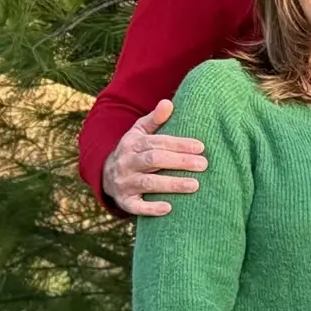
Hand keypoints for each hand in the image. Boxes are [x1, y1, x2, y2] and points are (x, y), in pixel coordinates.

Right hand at [107, 98, 207, 216]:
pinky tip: (169, 208)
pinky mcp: (124, 201)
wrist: (106, 175)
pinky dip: (151, 209)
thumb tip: (168, 102)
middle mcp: (126, 162)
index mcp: (132, 144)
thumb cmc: (134, 151)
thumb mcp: (139, 133)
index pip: (157, 142)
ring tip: (195, 185)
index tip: (201, 147)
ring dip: (172, 184)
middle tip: (204, 164)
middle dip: (179, 162)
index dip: (179, 144)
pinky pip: (135, 207)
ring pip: (147, 183)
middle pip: (154, 160)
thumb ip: (155, 119)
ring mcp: (124, 183)